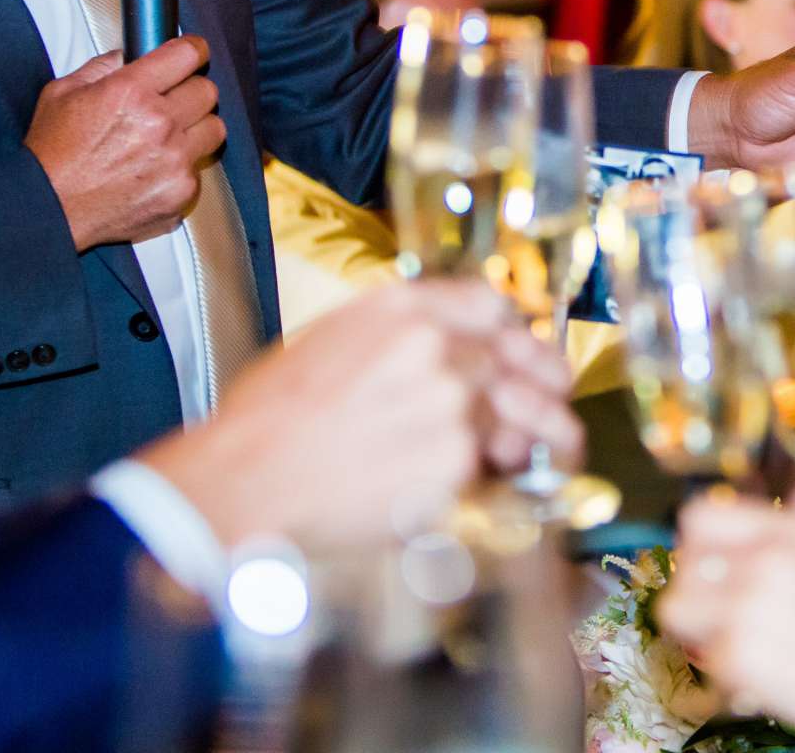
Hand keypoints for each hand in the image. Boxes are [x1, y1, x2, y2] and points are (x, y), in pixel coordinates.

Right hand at [26, 37, 226, 251]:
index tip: (193, 54)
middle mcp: (159, 124)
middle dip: (191, 91)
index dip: (192, 50)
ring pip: (214, 129)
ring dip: (196, 128)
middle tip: (172, 100)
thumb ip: (102, 66)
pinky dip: (182, 167)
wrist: (49, 209)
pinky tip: (155, 169)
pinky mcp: (180, 191)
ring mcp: (174, 161)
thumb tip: (128, 55)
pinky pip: (198, 169)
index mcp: (131, 92)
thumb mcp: (63, 92)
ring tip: (170, 136)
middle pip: (207, 91)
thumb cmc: (52, 154)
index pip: (187, 55)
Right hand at [137, 279, 579, 550]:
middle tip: (551, 401)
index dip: (512, 333)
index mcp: (401, 307)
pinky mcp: (456, 461)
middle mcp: (436, 344)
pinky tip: (489, 489)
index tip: (516, 353)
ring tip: (547, 449)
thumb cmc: (269, 419)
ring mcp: (452, 401)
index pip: (492, 304)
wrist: (244, 481)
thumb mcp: (328, 340)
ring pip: (521, 413)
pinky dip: (500, 480)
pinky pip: (498, 466)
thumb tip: (441, 341)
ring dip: (535, 434)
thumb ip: (393, 333)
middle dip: (541, 381)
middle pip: (520, 356)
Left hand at [660, 495, 794, 752]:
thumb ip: (788, 548)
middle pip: (684, 563)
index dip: (701, 544)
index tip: (713, 567)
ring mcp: (746, 606)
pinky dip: (724, 673)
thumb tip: (735, 553)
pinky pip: (702, 661)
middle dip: (697, 591)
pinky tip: (762, 676)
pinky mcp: (738, 656)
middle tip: (721, 616)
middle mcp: (764, 559)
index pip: (702, 514)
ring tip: (737, 646)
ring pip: (677, 611)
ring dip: (698, 631)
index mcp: (791, 530)